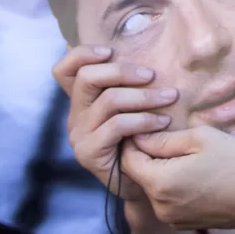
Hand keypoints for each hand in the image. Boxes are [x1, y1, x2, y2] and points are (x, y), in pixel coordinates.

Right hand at [52, 45, 178, 202]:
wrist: (143, 182)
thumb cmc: (143, 138)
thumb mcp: (133, 107)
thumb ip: (130, 86)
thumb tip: (150, 55)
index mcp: (82, 101)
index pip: (64, 70)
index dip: (82, 54)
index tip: (111, 51)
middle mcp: (75, 116)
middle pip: (87, 78)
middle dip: (123, 71)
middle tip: (152, 75)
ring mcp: (79, 135)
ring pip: (109, 100)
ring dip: (145, 96)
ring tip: (170, 98)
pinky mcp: (89, 153)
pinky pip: (118, 125)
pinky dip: (144, 120)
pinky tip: (163, 121)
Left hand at [128, 126, 234, 233]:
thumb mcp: (201, 138)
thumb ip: (164, 138)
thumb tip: (138, 135)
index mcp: (161, 183)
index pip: (128, 158)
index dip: (135, 137)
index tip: (151, 123)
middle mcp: (161, 206)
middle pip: (140, 173)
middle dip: (150, 153)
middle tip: (172, 134)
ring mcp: (173, 218)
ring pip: (155, 186)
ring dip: (163, 168)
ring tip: (188, 152)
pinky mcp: (185, 223)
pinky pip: (169, 199)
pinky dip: (175, 183)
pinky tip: (197, 171)